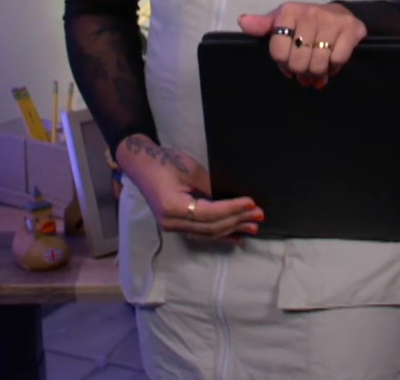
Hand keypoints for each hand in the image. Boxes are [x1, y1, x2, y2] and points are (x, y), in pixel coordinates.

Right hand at [116, 134, 261, 243]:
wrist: (141, 165)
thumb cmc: (164, 162)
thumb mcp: (190, 170)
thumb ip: (211, 187)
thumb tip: (233, 199)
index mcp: (173, 208)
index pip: (209, 213)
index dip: (232, 209)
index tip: (251, 203)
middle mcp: (171, 223)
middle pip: (210, 227)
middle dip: (237, 221)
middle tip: (259, 215)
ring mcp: (172, 227)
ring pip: (207, 233)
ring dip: (232, 229)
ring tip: (253, 227)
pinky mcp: (176, 225)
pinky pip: (201, 233)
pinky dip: (220, 234)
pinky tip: (236, 237)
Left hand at [239, 3, 365, 88]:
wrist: (340, 13)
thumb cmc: (305, 22)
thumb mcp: (282, 21)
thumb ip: (262, 25)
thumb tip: (242, 21)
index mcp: (289, 12)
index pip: (279, 52)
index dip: (283, 64)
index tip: (288, 64)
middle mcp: (310, 13)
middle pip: (298, 61)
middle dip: (301, 72)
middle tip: (304, 71)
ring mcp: (331, 20)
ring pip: (318, 64)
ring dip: (317, 74)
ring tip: (317, 72)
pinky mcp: (351, 29)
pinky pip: (338, 60)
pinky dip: (334, 68)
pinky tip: (331, 64)